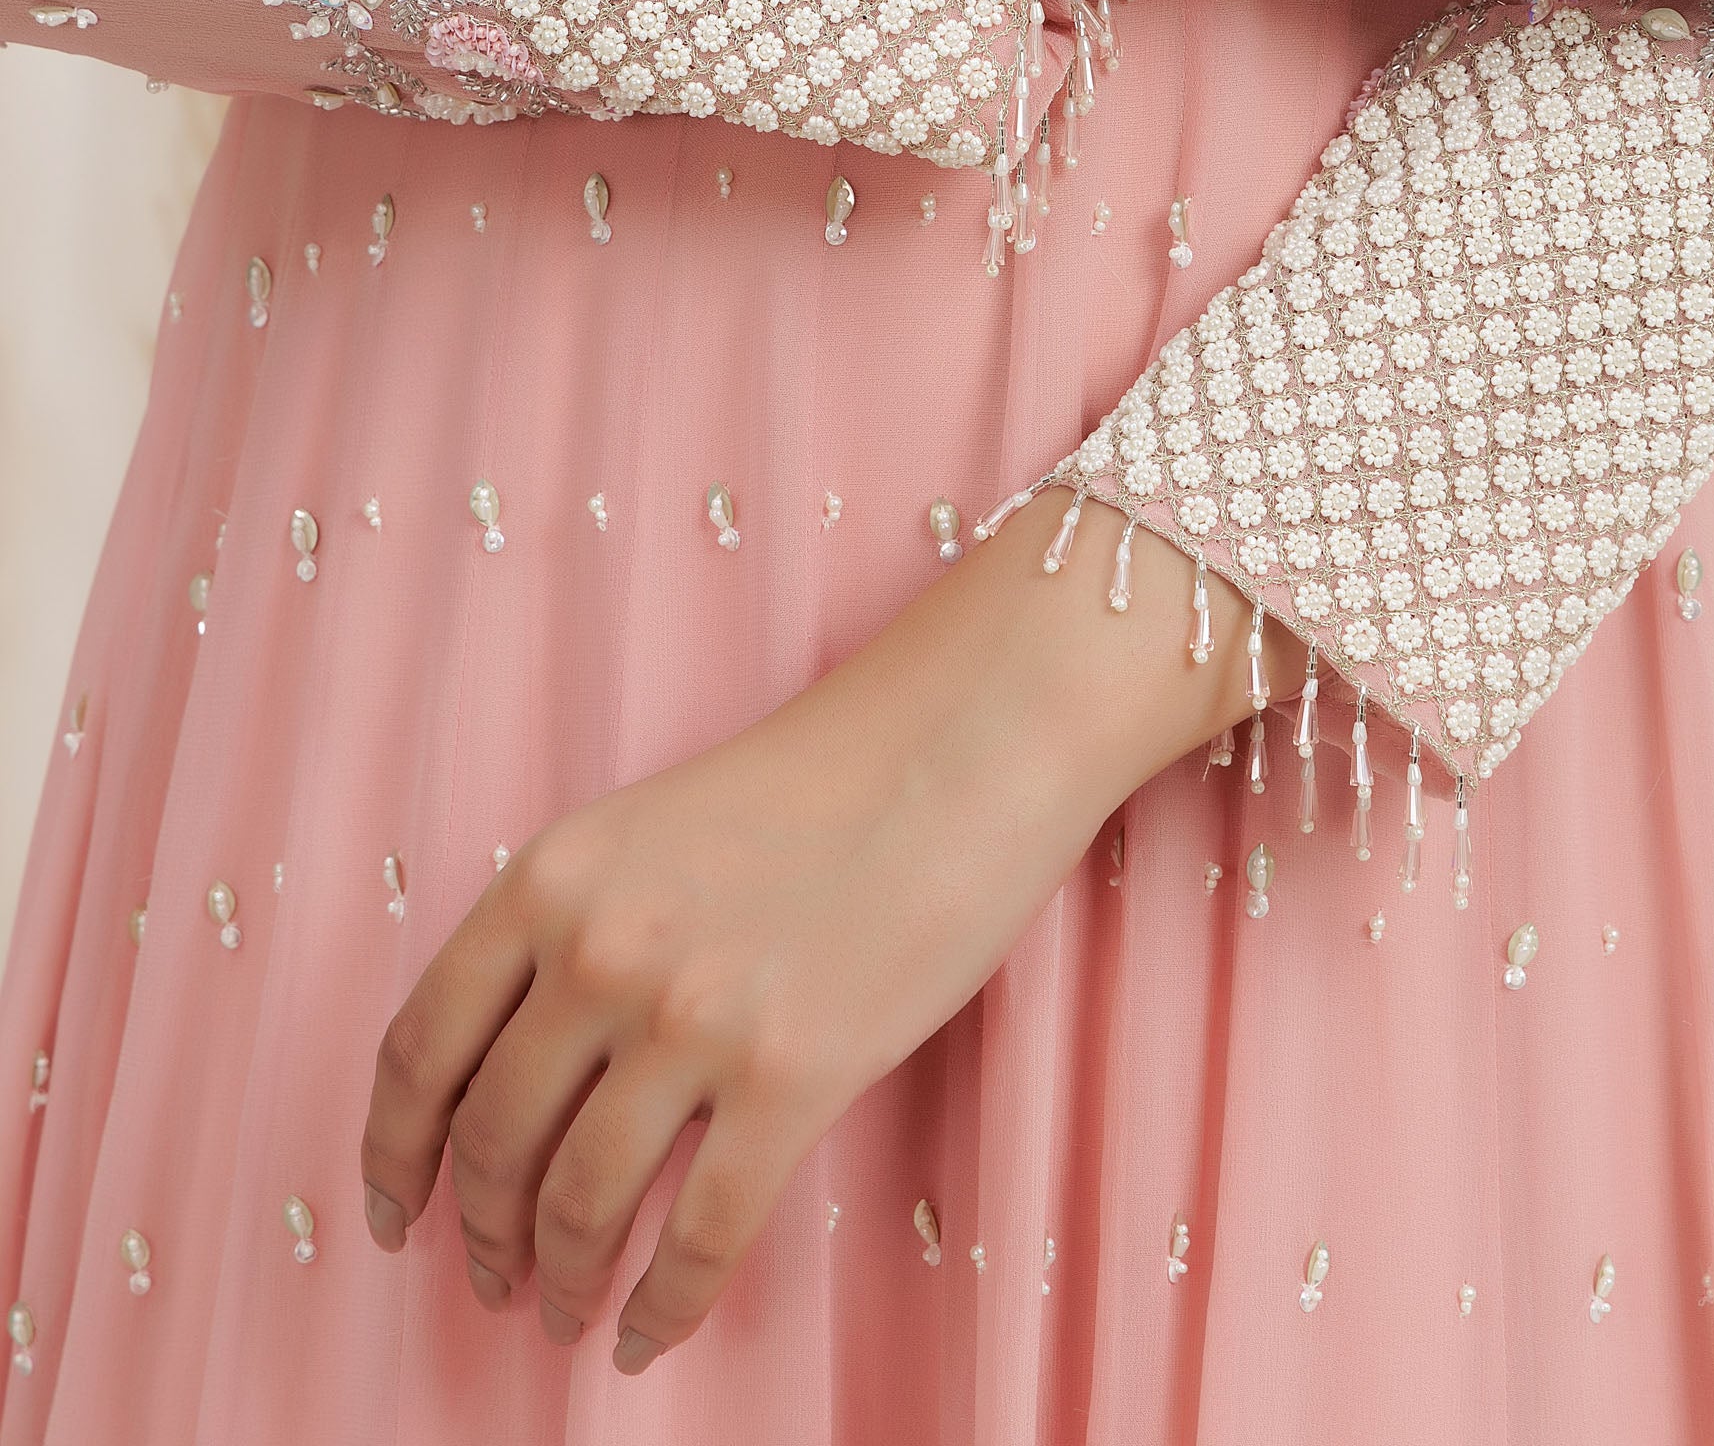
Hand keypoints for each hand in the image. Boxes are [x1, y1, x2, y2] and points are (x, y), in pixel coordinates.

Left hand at [359, 494, 1282, 1368]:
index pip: (420, 1049)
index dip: (393, 1153)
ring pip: (583, 1201)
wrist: (955, 746)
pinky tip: (651, 1333)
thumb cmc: (813, 785)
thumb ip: (568, 932)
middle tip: (493, 1279)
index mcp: (548, 880)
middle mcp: (599, 952)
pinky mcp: (793, 1076)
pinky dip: (664, 1306)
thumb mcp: (642, 832)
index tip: (393, 1213)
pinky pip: (702, 1234)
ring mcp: (693, 1018)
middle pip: (492, 1139)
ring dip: (561, 1277)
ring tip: (565, 1314)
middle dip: (481, 1231)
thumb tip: (518, 1074)